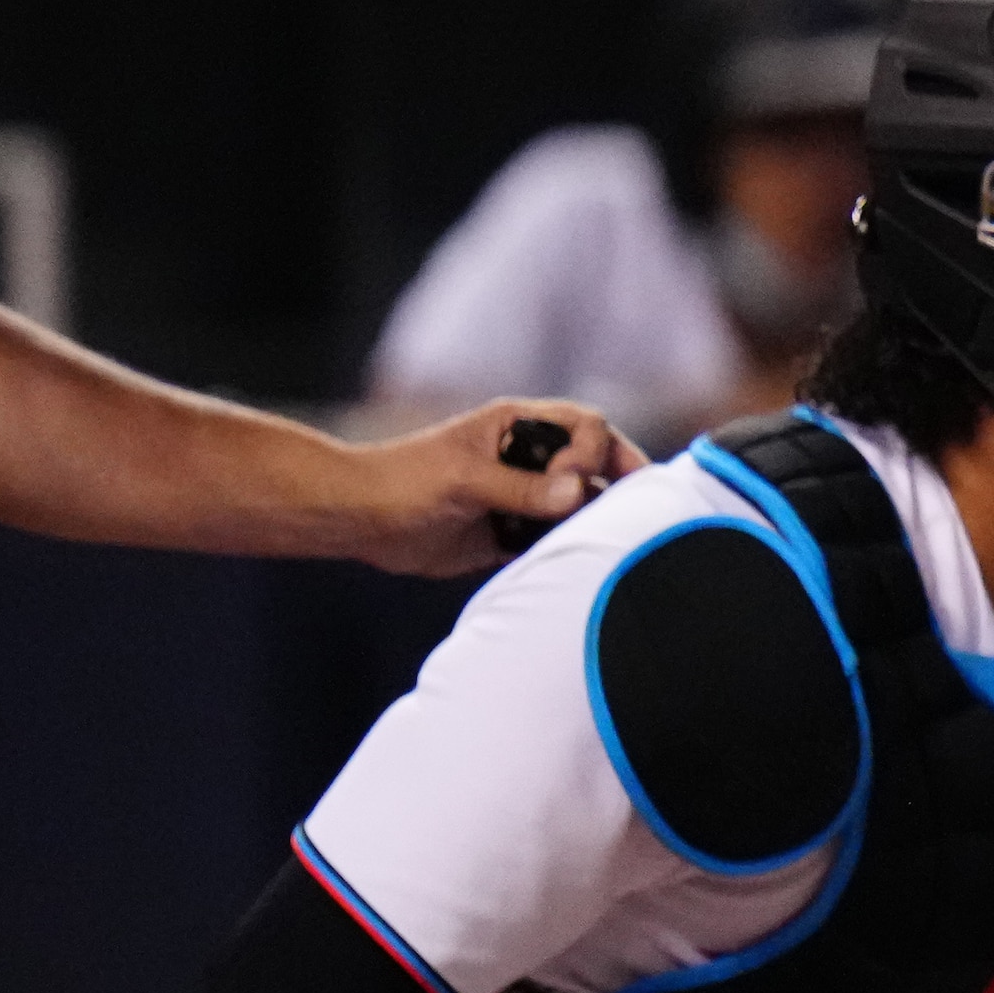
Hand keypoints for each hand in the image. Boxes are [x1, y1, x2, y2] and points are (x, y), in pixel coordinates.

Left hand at [340, 396, 641, 576]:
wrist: (356, 520)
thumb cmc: (402, 481)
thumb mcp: (464, 480)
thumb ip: (521, 488)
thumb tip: (577, 494)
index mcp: (520, 426)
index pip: (587, 427)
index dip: (595, 450)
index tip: (578, 479)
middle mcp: (529, 458)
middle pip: (594, 466)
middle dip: (616, 486)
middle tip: (637, 513)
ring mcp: (523, 496)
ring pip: (579, 506)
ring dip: (593, 523)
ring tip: (609, 545)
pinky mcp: (511, 532)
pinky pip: (552, 541)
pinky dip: (566, 552)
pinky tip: (577, 566)